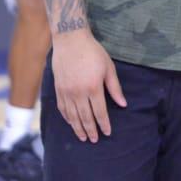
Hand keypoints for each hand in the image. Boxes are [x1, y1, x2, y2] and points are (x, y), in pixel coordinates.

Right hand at [52, 28, 126, 142]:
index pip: (99, 112)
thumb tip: (123, 104)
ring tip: (83, 137)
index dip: (104, 124)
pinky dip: (67, 118)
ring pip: (72, 116)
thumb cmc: (93, 52)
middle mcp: (78, 92)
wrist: (70, 40)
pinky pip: (62, 108)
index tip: (107, 133)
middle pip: (85, 117)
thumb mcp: (108, 68)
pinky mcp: (58, 88)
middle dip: (91, 130)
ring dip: (78, 128)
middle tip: (94, 140)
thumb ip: (115, 88)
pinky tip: (71, 123)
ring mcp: (66, 91)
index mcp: (93, 88)